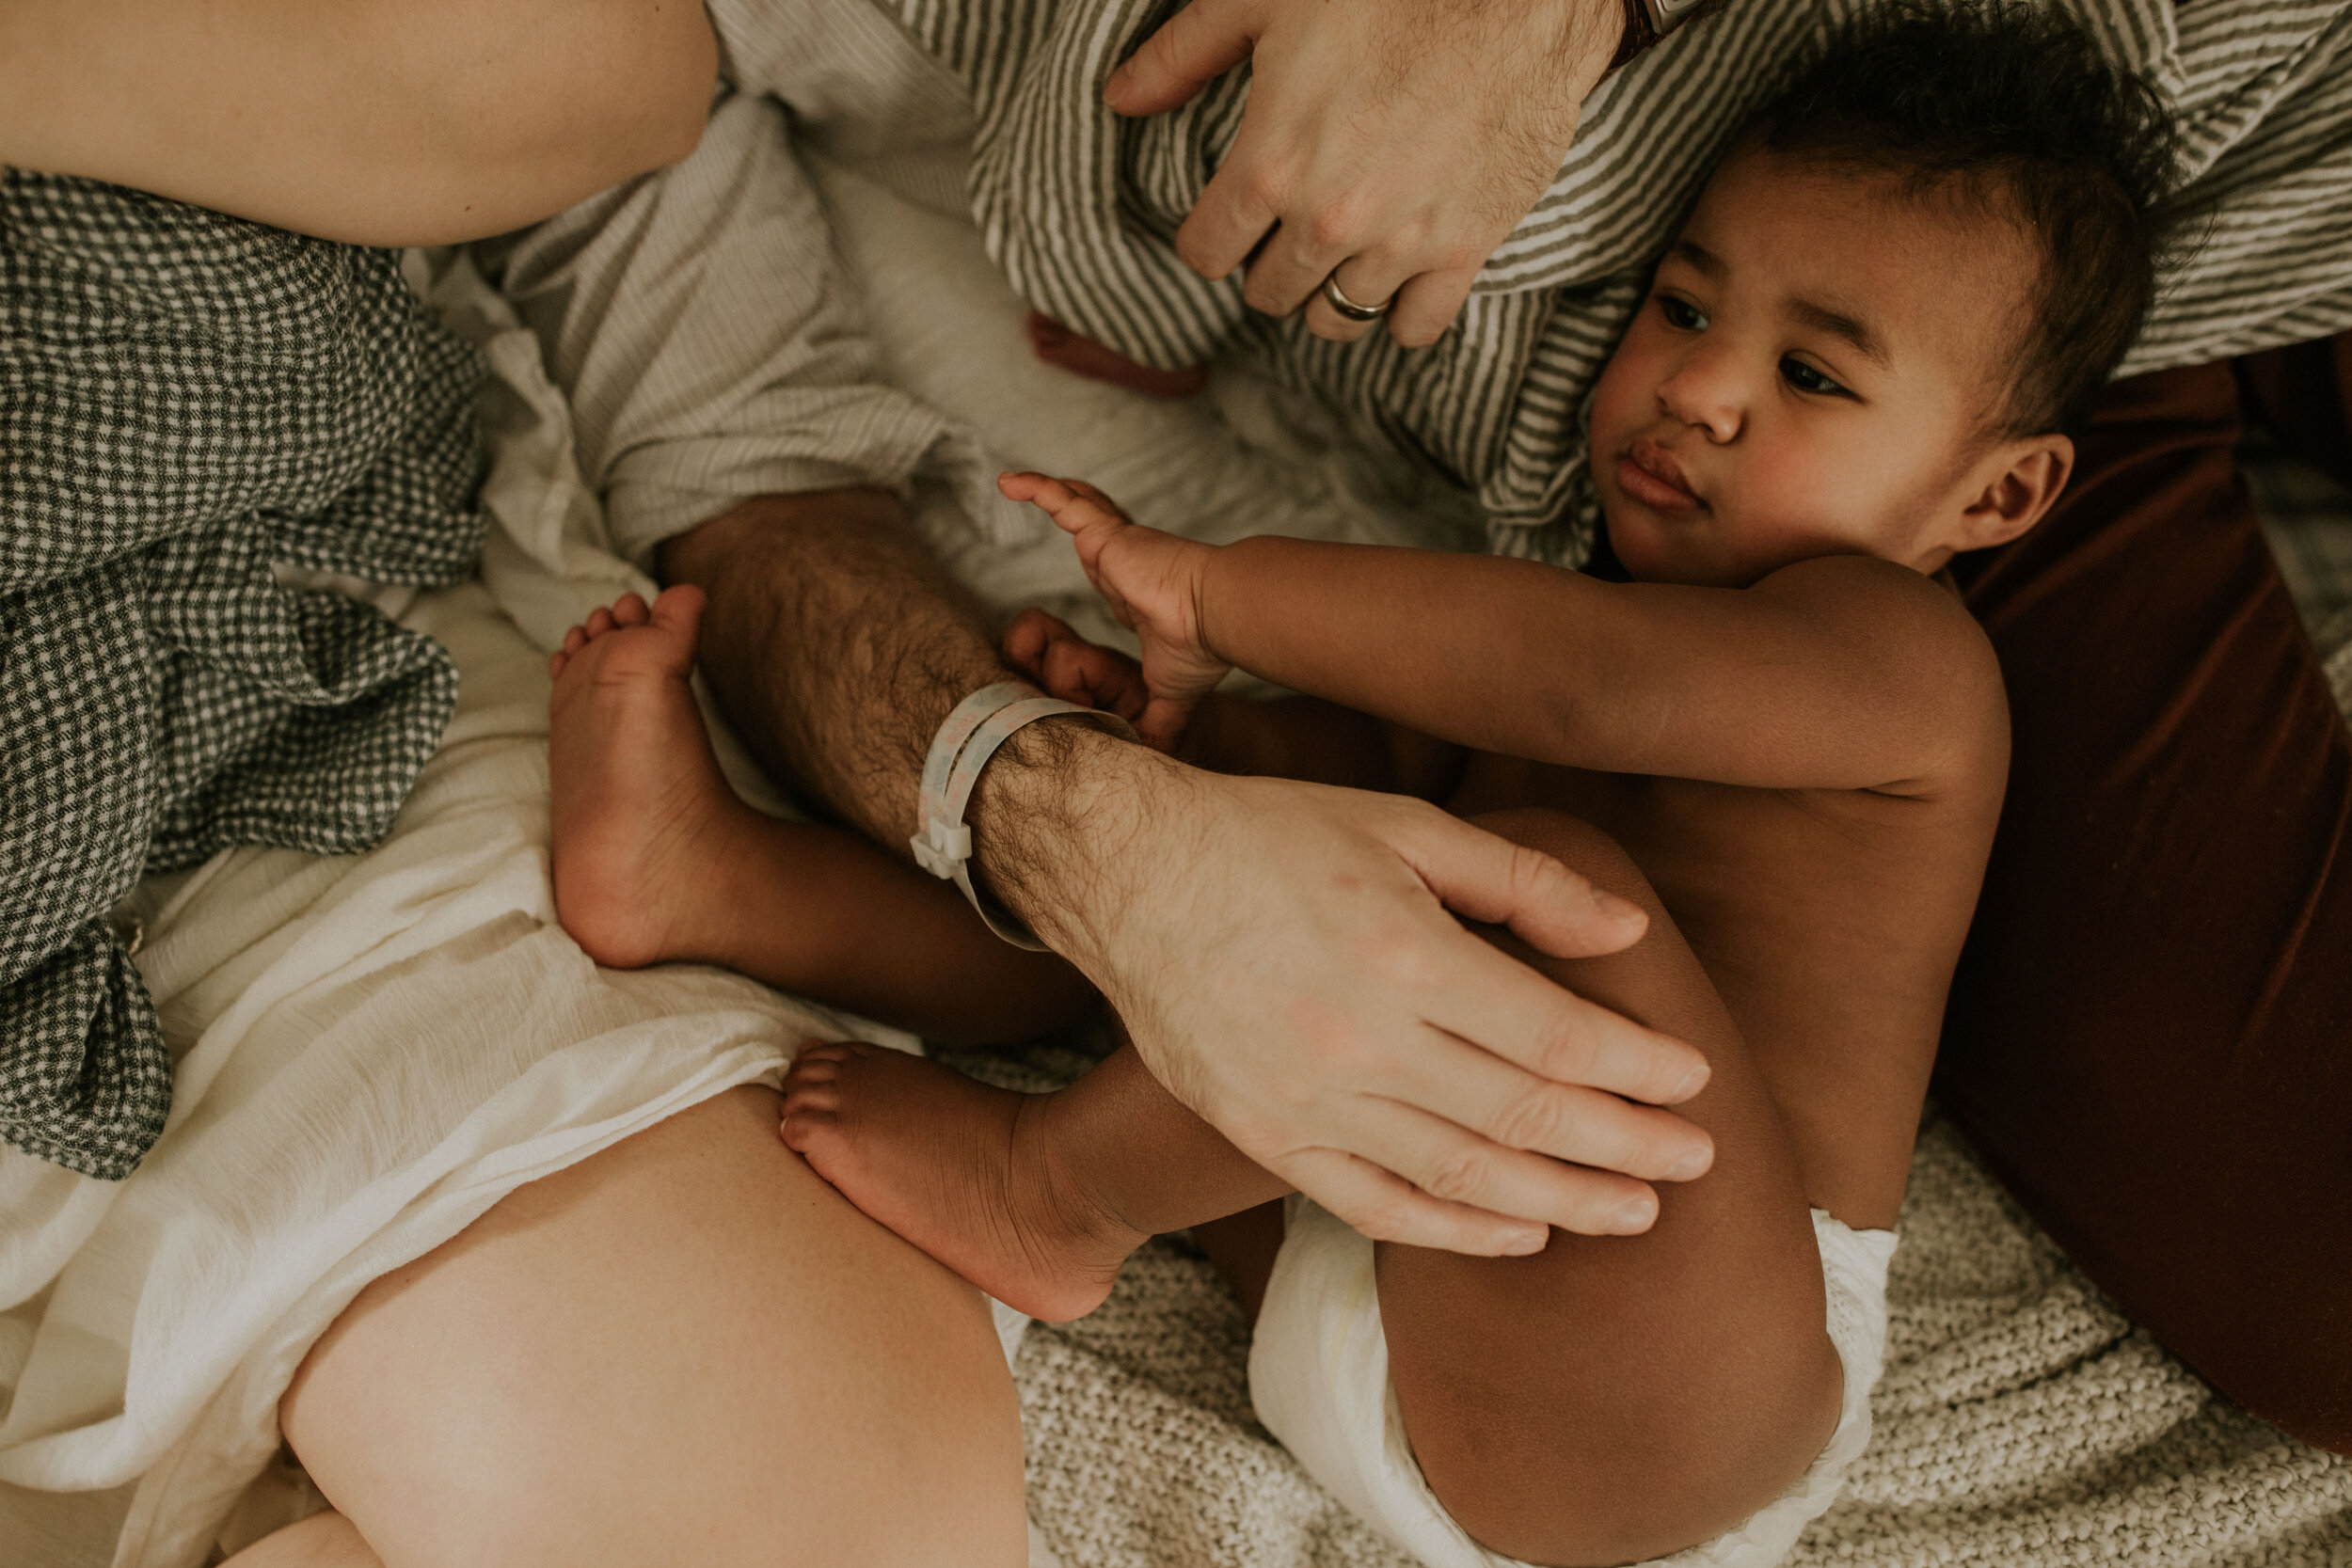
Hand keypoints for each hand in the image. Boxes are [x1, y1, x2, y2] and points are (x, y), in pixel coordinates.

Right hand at [978, 744, 1716, 1254]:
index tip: (1692, 1080)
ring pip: (1462, 1176)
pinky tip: (1519, 1232)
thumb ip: (1522, 880)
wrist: (1125, 874)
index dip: (1638, 1068)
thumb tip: (1627, 936)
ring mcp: (1309, 1100)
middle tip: (1695, 1164)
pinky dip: (1455, 1230)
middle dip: (1627, 1146)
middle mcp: (1361, 1040)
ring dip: (1562, 1201)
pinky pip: (1375, 1205)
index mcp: (1405, 954)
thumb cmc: (1268, 836)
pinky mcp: (1266, 1135)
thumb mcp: (1402, 824)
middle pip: (1526, 1116)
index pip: (1556, 1038)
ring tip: (1634, 1212)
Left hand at [999, 472, 1231, 748]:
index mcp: (1136, 593)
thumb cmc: (1199, 651)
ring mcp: (1115, 546)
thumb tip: (1158, 759)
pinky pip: (1064, 503)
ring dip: (1050, 492)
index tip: (1088, 558)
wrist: (1212, 620)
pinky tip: (1009, 483)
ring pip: (1077, 506)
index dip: (1097, 558)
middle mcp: (1125, 563)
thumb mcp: (1169, 695)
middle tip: (1054, 500)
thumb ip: (1158, 723)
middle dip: (1074, 511)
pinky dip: (1036, 489)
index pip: (1110, 568)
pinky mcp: (1107, 535)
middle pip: (1092, 527)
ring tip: (1017, 482)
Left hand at [1104, 0, 1624, 346]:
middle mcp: (1330, 220)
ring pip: (1337, 318)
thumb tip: (1119, 99)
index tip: (1223, 222)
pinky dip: (1402, 314)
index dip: (1207, 237)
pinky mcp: (1465, 248)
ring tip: (1338, 252)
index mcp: (1271, 165)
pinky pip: (1416, 327)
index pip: (1207, 251)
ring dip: (1328, 291)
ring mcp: (1400, 243)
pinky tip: (1398, 280)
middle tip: (1285, 227)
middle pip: (1269, 293)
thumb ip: (1183, 56)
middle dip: (1268, 263)